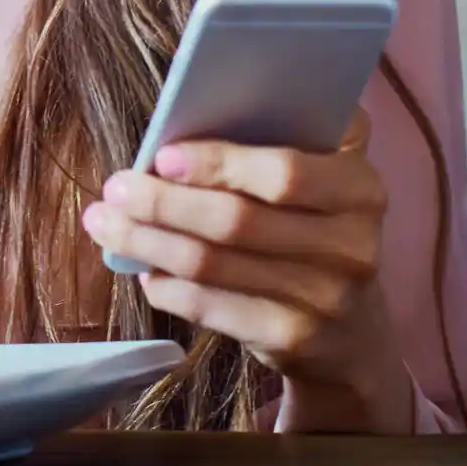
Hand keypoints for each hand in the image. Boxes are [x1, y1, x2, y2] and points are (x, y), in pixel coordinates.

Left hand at [80, 111, 410, 432]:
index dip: (219, 163)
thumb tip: (180, 127)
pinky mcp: (293, 339)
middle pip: (238, 221)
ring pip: (214, 265)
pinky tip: (144, 270)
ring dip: (148, 241)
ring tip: (106, 223)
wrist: (354, 334)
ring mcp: (326, 298)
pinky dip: (167, 286)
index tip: (162, 155)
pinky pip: (211, 308)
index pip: (286, 173)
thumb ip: (280, 144)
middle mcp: (353, 244)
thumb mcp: (323, 182)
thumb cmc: (317, 231)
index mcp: (360, 187)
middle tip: (116, 188)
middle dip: (164, 202)